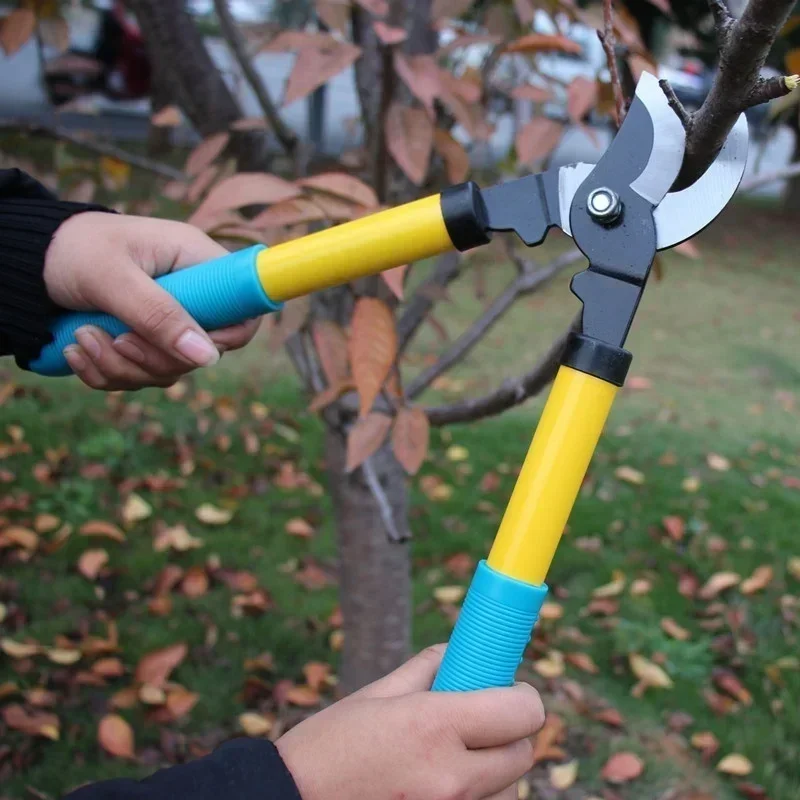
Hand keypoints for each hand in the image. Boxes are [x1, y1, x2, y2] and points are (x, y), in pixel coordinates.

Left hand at [43, 212, 260, 389]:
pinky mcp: (141, 340)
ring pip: (167, 370)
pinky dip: (104, 374)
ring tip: (80, 339)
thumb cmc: (73, 249)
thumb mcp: (113, 278)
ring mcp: (166, 321)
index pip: (244, 310)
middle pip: (201, 353)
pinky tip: (76, 351)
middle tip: (112, 339)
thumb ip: (159, 315)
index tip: (188, 349)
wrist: (28, 258)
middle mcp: (190, 295)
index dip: (227, 338)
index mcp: (196, 263)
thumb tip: (208, 358)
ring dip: (120, 368)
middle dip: (152, 358)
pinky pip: (138, 376)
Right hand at [276, 644, 543, 799]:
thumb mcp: (377, 694)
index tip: (510, 689)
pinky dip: (475, 794)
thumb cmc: (330, 745)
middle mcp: (451, 776)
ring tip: (453, 757)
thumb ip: (427, 669)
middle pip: (522, 754)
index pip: (523, 711)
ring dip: (494, 770)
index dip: (523, 697)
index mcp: (433, 725)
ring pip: (507, 788)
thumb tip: (459, 653)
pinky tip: (439, 782)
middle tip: (482, 721)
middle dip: (510, 732)